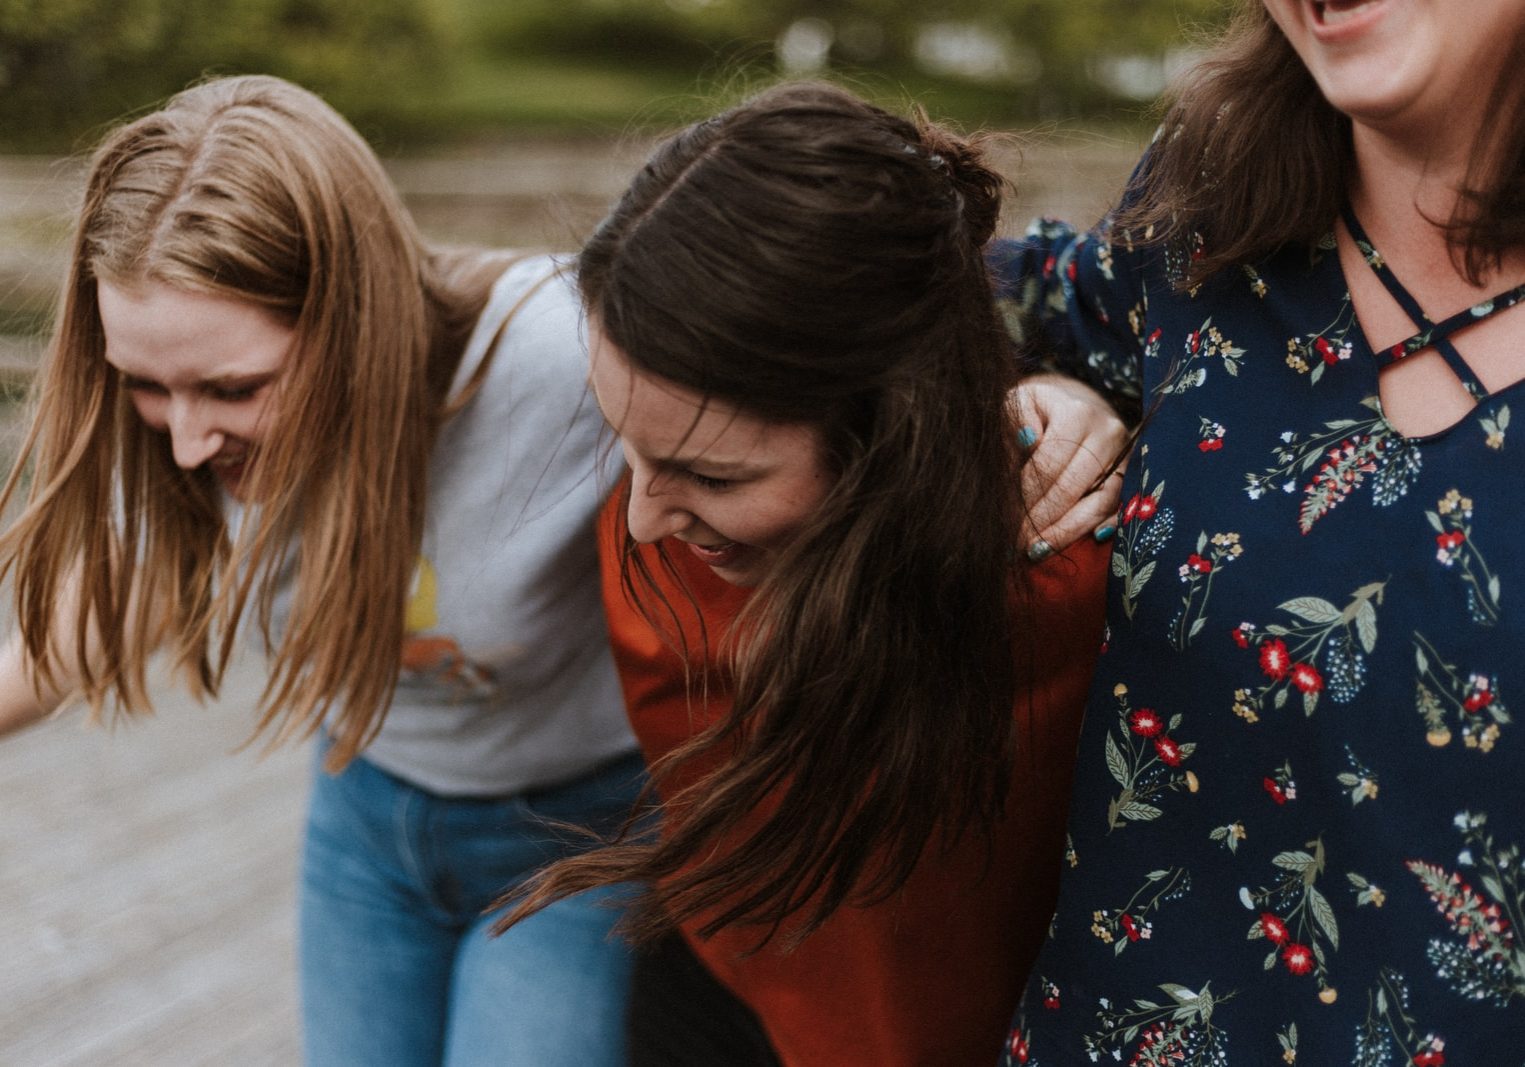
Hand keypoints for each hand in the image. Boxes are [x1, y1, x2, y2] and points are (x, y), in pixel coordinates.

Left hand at [1009, 373, 1129, 558]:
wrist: (1072, 405)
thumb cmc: (1037, 409)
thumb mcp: (1019, 404)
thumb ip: (1014, 421)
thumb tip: (1026, 439)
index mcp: (1078, 414)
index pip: (1049, 465)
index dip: (1026, 496)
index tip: (1006, 519)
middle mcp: (1108, 433)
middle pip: (1072, 487)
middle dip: (1042, 519)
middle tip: (1017, 543)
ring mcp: (1124, 456)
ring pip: (1099, 503)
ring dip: (1067, 531)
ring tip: (1039, 550)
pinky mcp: (1132, 475)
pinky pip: (1118, 509)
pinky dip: (1099, 528)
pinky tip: (1080, 543)